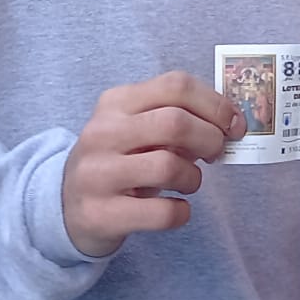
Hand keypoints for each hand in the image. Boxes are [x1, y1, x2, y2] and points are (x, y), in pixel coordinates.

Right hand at [61, 71, 245, 257]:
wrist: (65, 206)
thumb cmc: (117, 161)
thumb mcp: (136, 129)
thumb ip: (175, 119)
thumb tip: (229, 124)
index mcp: (115, 102)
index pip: (175, 85)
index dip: (215, 104)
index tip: (233, 124)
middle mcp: (102, 133)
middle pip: (175, 122)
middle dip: (210, 138)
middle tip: (217, 153)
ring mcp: (97, 174)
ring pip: (169, 166)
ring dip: (194, 178)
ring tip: (190, 182)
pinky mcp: (100, 214)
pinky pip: (161, 212)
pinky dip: (181, 212)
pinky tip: (177, 209)